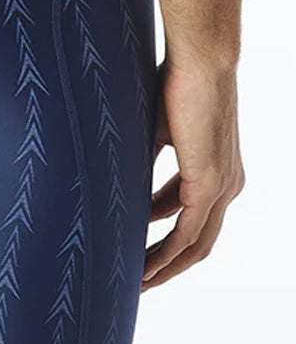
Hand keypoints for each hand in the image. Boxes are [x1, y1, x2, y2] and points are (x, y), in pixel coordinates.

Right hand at [142, 56, 244, 290]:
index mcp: (214, 171)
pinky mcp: (209, 183)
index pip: (189, 220)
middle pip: (197, 243)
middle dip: (166, 266)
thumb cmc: (174, 84)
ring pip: (195, 245)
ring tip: (136, 283)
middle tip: (136, 282)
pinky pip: (189, 233)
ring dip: (165, 268)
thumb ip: (145, 161)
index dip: (162, 241)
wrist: (198, 60)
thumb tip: (118, 179)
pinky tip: (144, 269)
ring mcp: (221, 186)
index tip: (135, 253)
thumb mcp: (154, 132)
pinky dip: (167, 255)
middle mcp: (225, 185)